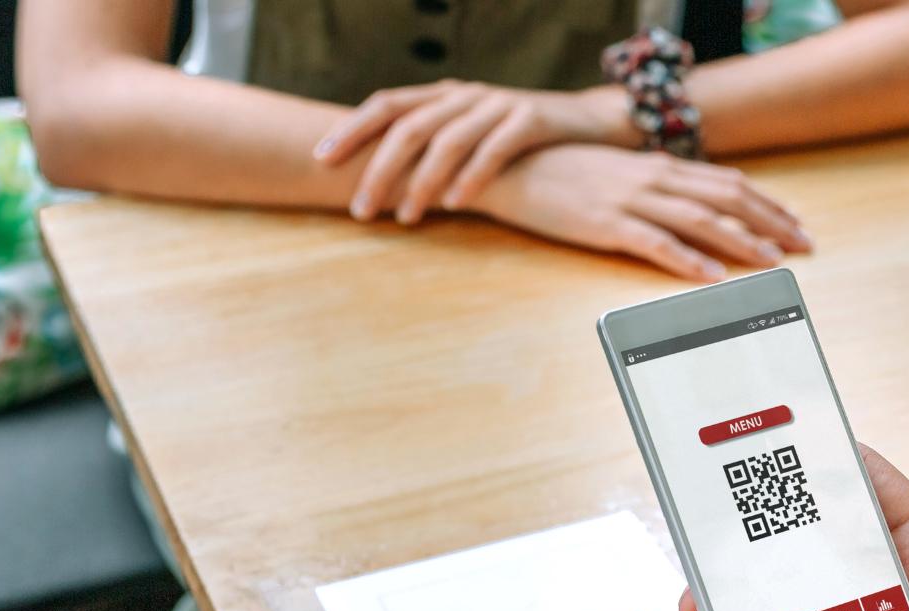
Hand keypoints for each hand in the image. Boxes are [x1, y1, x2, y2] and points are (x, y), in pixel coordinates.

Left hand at [315, 81, 631, 221]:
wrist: (588, 124)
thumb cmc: (520, 140)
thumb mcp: (471, 133)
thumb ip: (433, 146)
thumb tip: (381, 180)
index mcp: (443, 95)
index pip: (386, 105)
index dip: (351, 129)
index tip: (320, 160)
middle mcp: (464, 95)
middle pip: (409, 127)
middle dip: (379, 169)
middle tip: (361, 211)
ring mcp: (497, 105)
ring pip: (448, 140)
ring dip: (422, 182)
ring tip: (408, 218)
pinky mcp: (531, 120)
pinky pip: (495, 149)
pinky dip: (473, 177)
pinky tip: (456, 204)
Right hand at [463, 144, 809, 280]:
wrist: (511, 166)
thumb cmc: (564, 174)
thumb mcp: (619, 175)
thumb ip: (656, 188)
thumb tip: (690, 205)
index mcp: (660, 167)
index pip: (728, 183)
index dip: (767, 205)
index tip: (795, 225)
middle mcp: (654, 178)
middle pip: (727, 199)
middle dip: (770, 223)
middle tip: (803, 246)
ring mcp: (632, 200)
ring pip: (701, 219)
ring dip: (741, 241)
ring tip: (771, 262)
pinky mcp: (607, 224)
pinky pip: (656, 243)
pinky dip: (687, 259)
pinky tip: (711, 276)